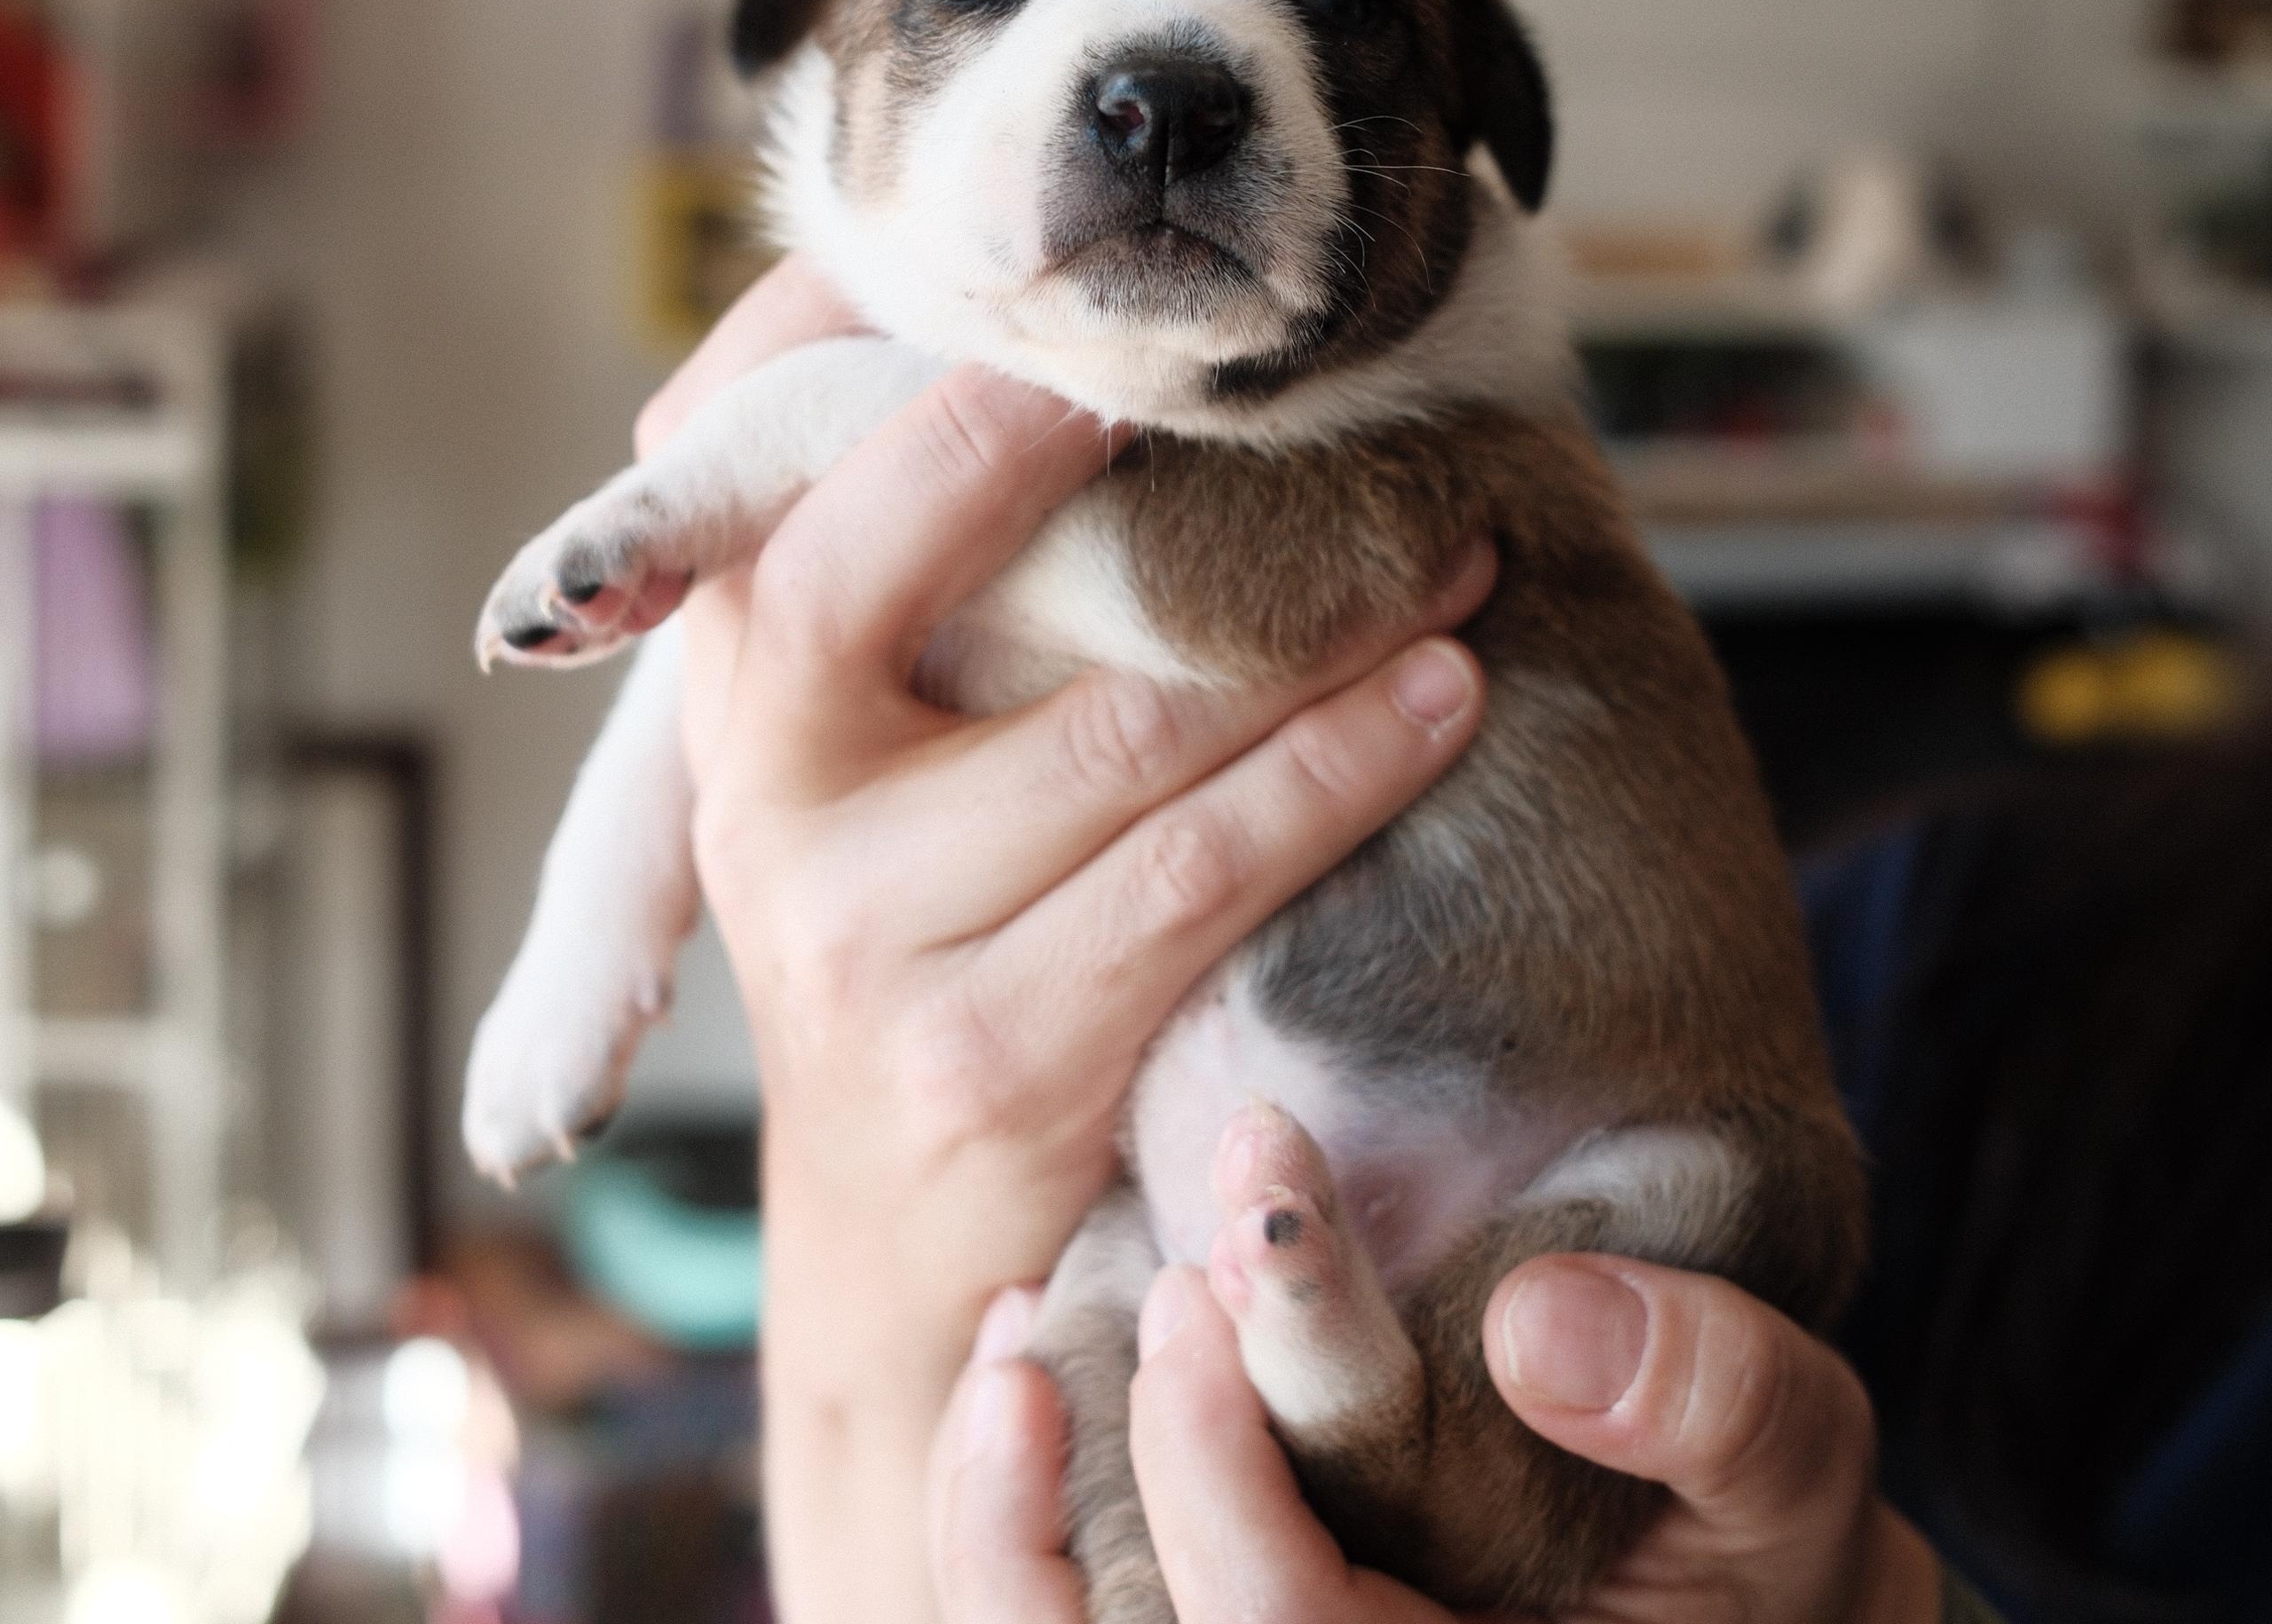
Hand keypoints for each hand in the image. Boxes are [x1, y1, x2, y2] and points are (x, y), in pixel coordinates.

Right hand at [645, 259, 1496, 1623]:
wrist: (892, 1246)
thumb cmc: (910, 941)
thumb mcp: (853, 768)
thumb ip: (902, 596)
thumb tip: (1064, 377)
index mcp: (728, 686)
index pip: (786, 467)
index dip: (934, 375)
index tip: (1100, 318)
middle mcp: (764, 792)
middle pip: (912, 556)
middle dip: (1104, 454)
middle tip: (1299, 392)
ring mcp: (863, 931)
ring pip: (1130, 727)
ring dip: (1320, 630)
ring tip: (1451, 556)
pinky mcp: (990, 1052)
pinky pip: (1205, 875)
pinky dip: (1343, 774)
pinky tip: (1440, 705)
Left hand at [931, 1260, 1942, 1623]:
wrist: (1729, 1612)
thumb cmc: (1761, 1560)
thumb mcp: (1797, 1483)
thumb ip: (1719, 1402)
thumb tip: (1542, 1320)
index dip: (1222, 1462)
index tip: (1238, 1259)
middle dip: (1136, 1447)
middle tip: (1176, 1270)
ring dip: (1003, 1517)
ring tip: (1017, 1344)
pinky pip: (1077, 1620)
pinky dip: (1013, 1525)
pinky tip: (1021, 1376)